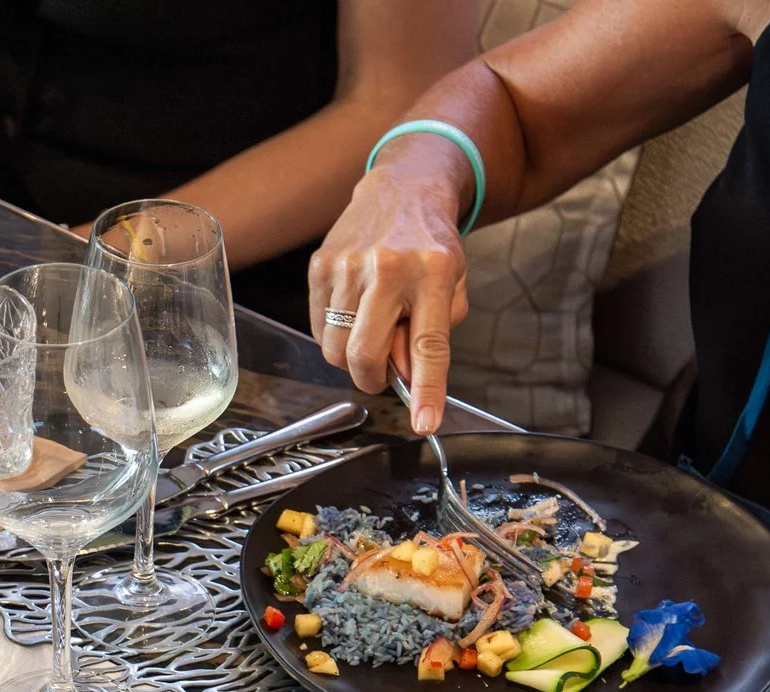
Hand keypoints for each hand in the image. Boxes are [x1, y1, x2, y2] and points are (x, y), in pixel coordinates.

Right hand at [306, 147, 471, 433]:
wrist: (403, 189)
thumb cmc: (431, 245)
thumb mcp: (452, 284)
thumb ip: (433, 332)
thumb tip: (404, 374)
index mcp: (433, 272)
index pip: (429, 346)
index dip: (426, 391)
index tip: (424, 423)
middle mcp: (388, 267)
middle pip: (365, 354)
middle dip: (371, 378)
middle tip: (380, 374)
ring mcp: (348, 265)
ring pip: (334, 347)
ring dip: (350, 356)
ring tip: (368, 330)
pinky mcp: (321, 265)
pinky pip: (318, 325)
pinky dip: (334, 332)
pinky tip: (352, 310)